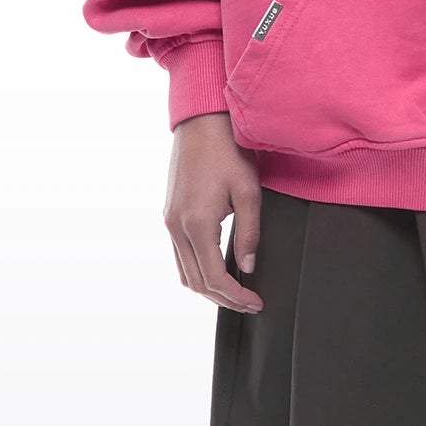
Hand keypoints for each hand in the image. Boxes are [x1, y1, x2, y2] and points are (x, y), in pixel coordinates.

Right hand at [165, 111, 262, 312]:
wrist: (201, 121)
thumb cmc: (229, 151)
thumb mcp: (249, 193)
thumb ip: (249, 234)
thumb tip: (248, 266)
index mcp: (197, 224)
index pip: (215, 278)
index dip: (236, 297)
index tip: (256, 303)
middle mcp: (177, 227)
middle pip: (197, 282)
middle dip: (224, 299)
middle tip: (249, 303)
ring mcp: (169, 221)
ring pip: (185, 272)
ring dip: (208, 288)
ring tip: (235, 291)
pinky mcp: (169, 214)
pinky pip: (180, 255)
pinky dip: (197, 270)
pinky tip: (216, 269)